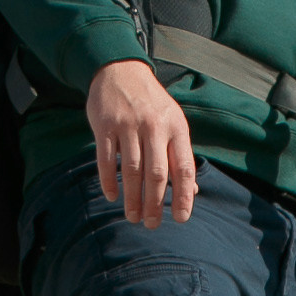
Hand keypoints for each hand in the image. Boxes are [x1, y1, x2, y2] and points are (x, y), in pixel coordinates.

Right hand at [88, 60, 196, 227]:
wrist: (121, 70)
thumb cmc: (152, 104)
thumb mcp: (173, 123)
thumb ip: (180, 155)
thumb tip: (191, 192)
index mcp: (176, 127)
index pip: (183, 167)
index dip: (183, 195)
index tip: (181, 218)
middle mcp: (154, 126)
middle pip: (156, 173)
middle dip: (155, 203)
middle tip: (152, 224)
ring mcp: (128, 124)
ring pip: (131, 169)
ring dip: (132, 198)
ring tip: (133, 217)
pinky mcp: (105, 124)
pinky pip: (106, 158)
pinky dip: (108, 180)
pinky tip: (112, 196)